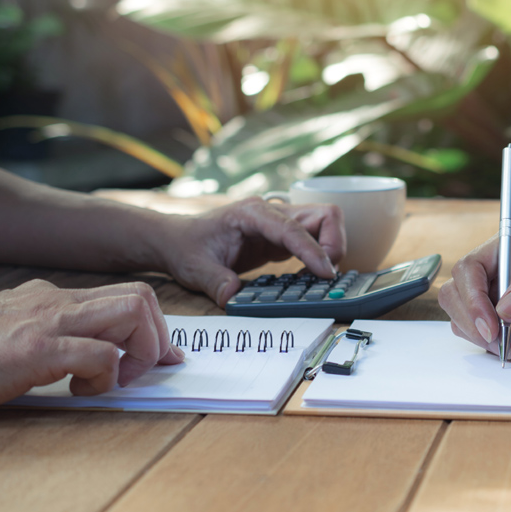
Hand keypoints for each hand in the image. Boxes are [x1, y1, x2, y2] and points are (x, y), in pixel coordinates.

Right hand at [0, 279, 183, 420]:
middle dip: (157, 337)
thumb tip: (98, 355)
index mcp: (48, 297)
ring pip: (132, 312)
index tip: (161, 357)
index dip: (154, 328)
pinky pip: (102, 354)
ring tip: (111, 379)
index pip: (125, 295)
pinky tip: (76, 391)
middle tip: (139, 372)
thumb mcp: (11, 336)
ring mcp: (45, 321)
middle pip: (141, 296)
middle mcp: (53, 300)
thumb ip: (53, 336)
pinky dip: (105, 378)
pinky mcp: (33, 350)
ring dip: (140, 352)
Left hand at [153, 198, 346, 305]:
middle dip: (334, 243)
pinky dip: (320, 257)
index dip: (313, 250)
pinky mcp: (280, 238)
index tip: (326, 273)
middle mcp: (271, 213)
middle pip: (323, 215)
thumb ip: (215, 281)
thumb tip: (233, 298)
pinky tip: (310, 278)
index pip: (293, 228)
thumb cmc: (185, 247)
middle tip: (327, 275)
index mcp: (252, 213)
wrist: (177, 240)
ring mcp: (278, 224)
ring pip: (324, 225)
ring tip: (320, 278)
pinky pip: (313, 241)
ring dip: (331, 249)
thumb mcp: (195, 268)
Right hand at [439, 228, 510, 358]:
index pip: (469, 268)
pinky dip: (508, 348)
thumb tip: (505, 306)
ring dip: (494, 340)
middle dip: (478, 324)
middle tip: (504, 343)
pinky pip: (489, 339)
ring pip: (469, 321)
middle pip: (458, 297)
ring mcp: (503, 298)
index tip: (491, 325)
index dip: (471, 298)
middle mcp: (501, 271)